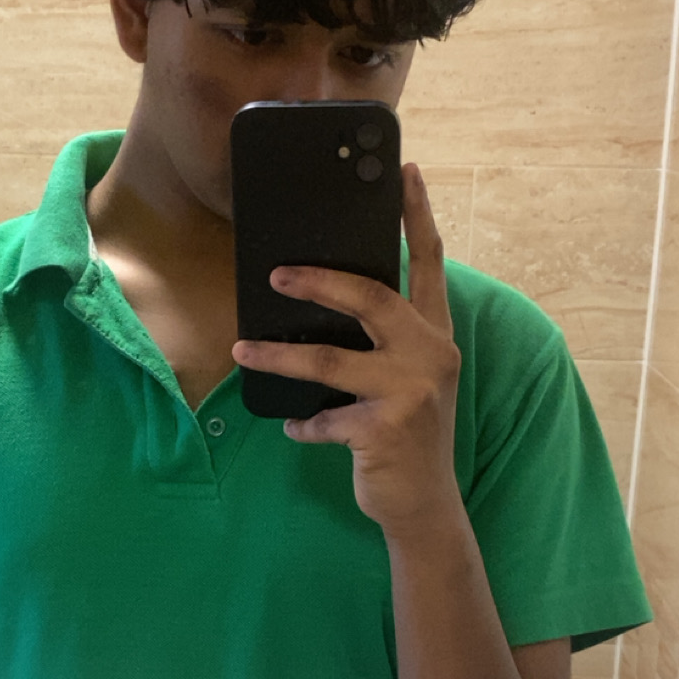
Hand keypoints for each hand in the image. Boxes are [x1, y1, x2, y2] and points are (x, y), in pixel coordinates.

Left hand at [231, 163, 462, 540]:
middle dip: (321, 281)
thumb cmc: (406, 437)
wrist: (424, 506)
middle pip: (373, 298)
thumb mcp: (406, 382)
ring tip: (242, 351)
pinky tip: (290, 428)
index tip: (405, 172)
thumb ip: (382, 345)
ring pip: (331, 362)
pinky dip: (302, 424)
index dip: (418, 216)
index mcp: (436, 336)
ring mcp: (411, 393)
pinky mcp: (386, 429)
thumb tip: (318, 308)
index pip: (430, 265)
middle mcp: (431, 356)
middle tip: (276, 274)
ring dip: (279, 356)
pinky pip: (324, 419)